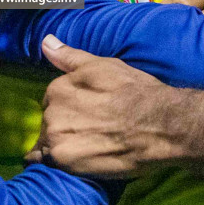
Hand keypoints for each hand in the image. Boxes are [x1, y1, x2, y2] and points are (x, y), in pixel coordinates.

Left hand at [26, 36, 180, 177]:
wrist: (160, 126)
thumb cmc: (136, 92)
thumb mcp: (104, 66)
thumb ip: (70, 57)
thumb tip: (46, 42)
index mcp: (58, 88)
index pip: (53, 100)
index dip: (70, 107)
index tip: (88, 113)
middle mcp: (51, 111)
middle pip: (50, 121)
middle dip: (64, 125)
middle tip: (90, 131)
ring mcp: (55, 137)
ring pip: (48, 141)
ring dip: (61, 143)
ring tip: (86, 146)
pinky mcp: (63, 160)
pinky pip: (44, 162)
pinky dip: (51, 162)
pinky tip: (67, 161)